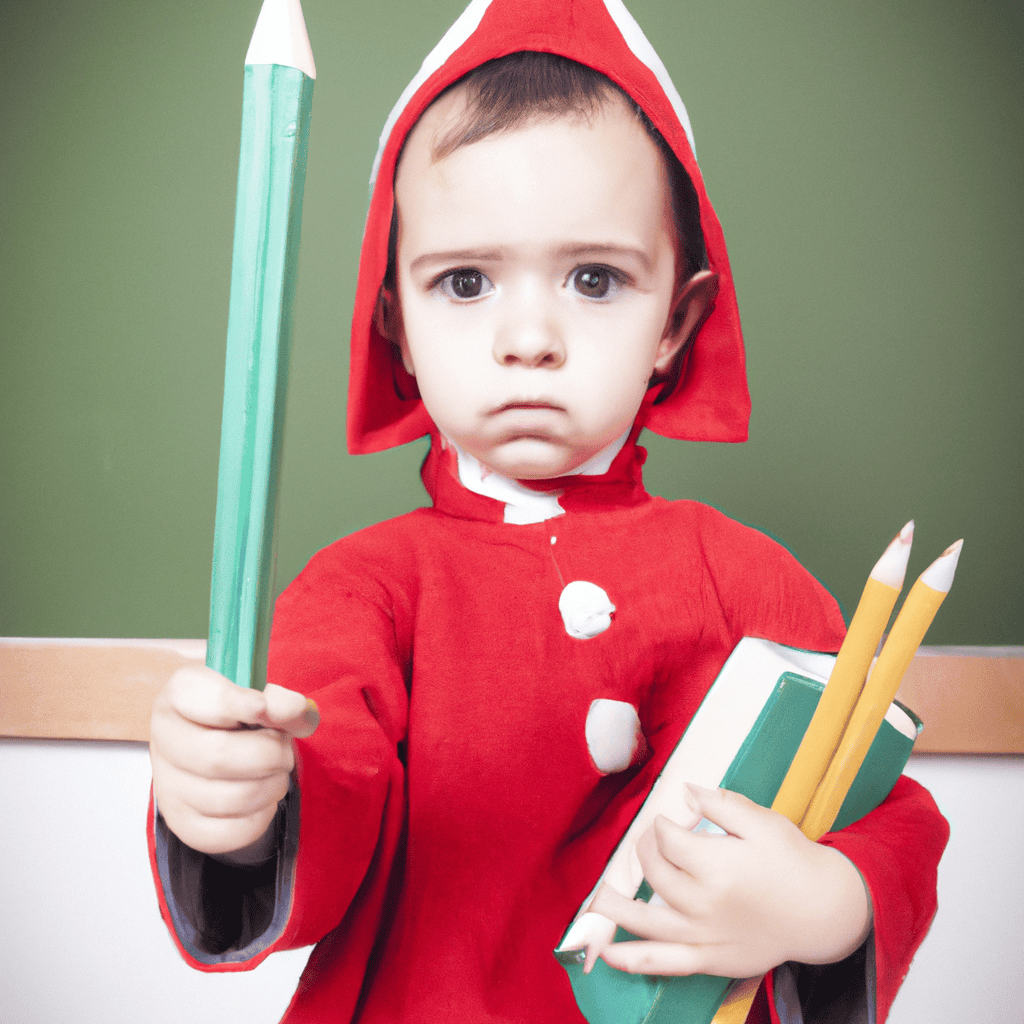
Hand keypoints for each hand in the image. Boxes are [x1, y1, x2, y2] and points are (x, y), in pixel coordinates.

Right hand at [150, 666, 318, 858]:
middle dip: (269, 753)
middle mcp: (164, 740)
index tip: (262, 707)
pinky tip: (262, 797)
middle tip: (284, 749)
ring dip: (272, 785)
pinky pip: (232, 831)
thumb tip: (296, 712)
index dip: (236, 704)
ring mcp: (169, 787)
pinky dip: (262, 815)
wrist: (222, 751)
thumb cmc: (240, 719)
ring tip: (276, 772)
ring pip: (231, 798)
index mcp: (179, 696)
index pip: (200, 699)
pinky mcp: (184, 824)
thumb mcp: (259, 696)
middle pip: (218, 757)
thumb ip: (279, 701)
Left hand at [588, 784, 871, 977]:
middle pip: (656, 873)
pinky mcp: (710, 958)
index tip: (669, 820)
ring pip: (647, 922)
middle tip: (651, 841)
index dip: (663, 825)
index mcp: (718, 866)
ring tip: (593, 900)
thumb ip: (720, 804)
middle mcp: (705, 903)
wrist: (824, 911)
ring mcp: (705, 935)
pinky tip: (608, 953)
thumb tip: (687, 792)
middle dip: (646, 851)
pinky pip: (664, 963)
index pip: (669, 839)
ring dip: (615, 909)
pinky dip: (633, 960)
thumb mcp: (762, 822)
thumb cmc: (793, 862)